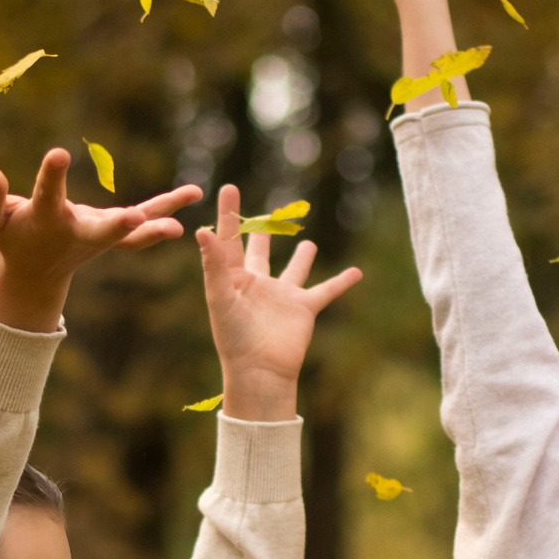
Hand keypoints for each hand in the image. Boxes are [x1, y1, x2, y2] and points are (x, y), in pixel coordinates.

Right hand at [0, 148, 200, 331]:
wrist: (36, 271)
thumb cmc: (11, 236)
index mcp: (46, 223)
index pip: (49, 195)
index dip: (52, 176)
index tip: (59, 154)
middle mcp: (79, 232)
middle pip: (102, 231)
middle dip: (118, 225)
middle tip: (137, 218)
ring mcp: (101, 235)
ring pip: (133, 231)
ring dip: (161, 218)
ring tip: (193, 194)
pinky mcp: (115, 231)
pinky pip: (144, 221)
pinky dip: (167, 210)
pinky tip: (195, 192)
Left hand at [196, 184, 362, 420]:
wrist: (259, 371)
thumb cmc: (233, 338)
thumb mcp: (220, 297)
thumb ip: (213, 264)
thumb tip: (201, 231)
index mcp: (232, 279)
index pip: (230, 239)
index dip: (230, 213)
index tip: (230, 186)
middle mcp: (258, 285)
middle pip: (259, 252)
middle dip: (262, 233)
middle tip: (267, 215)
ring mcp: (282, 296)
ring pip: (294, 270)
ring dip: (302, 258)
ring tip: (308, 242)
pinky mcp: (303, 309)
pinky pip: (326, 291)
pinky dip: (342, 282)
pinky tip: (357, 272)